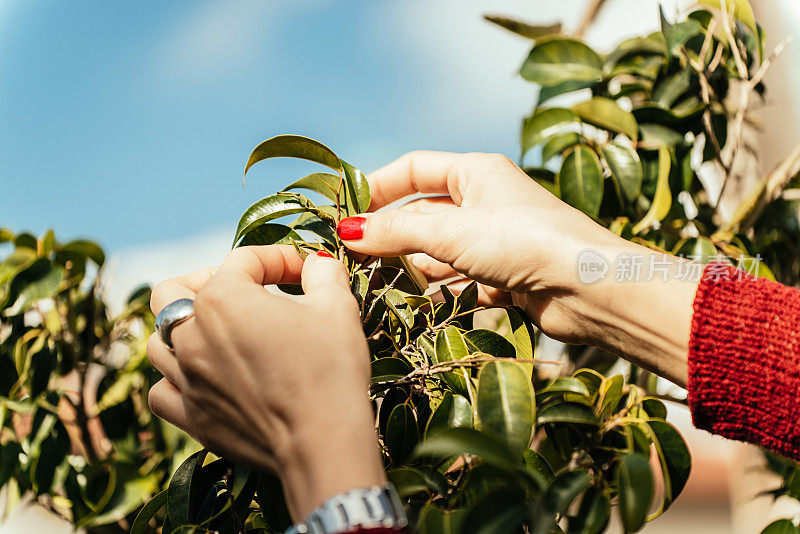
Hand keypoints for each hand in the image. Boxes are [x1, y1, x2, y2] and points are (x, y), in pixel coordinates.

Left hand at [147, 246, 384, 518]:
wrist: (322, 441)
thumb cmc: (330, 369)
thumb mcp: (337, 307)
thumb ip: (322, 273)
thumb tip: (318, 262)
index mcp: (223, 299)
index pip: (244, 261)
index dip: (280, 259)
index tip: (305, 273)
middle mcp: (192, 335)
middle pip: (173, 291)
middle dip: (204, 280)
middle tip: (241, 290)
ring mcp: (185, 378)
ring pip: (157, 341)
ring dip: (183, 330)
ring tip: (217, 334)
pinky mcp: (190, 417)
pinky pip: (161, 391)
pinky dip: (175, 380)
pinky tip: (202, 378)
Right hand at [338, 151, 695, 385]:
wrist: (590, 289)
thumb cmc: (525, 243)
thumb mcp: (452, 232)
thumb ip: (397, 231)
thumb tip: (346, 232)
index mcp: (476, 173)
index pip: (413, 170)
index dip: (376, 187)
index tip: (343, 212)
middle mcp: (486, 202)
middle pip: (423, 213)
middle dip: (390, 234)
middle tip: (352, 257)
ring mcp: (495, 241)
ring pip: (439, 250)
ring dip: (411, 265)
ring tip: (375, 283)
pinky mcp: (504, 277)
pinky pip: (460, 280)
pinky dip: (440, 290)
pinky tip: (418, 303)